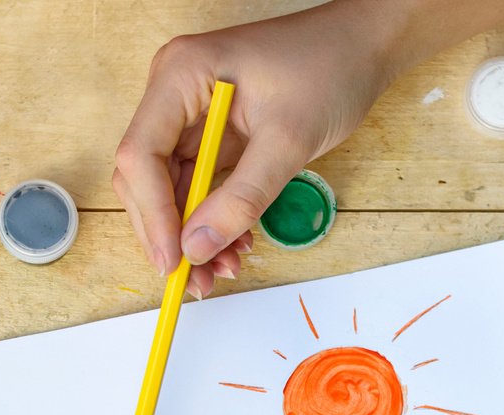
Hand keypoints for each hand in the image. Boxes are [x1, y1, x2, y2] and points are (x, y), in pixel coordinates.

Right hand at [113, 5, 400, 297]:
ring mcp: (190, 115)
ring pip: (170, 188)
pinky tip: (235, 245)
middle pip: (145, 176)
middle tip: (193, 279)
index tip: (175, 259)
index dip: (152, 213)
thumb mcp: (288, 139)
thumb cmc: (330, 68)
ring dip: (191, 234)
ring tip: (224, 269)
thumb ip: (241, 197)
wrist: (363, 46)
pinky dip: (211, 219)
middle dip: (168, 232)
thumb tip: (197, 248)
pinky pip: (198, 186)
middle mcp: (175, 93)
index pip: (141, 153)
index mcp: (181, 75)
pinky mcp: (211, 134)